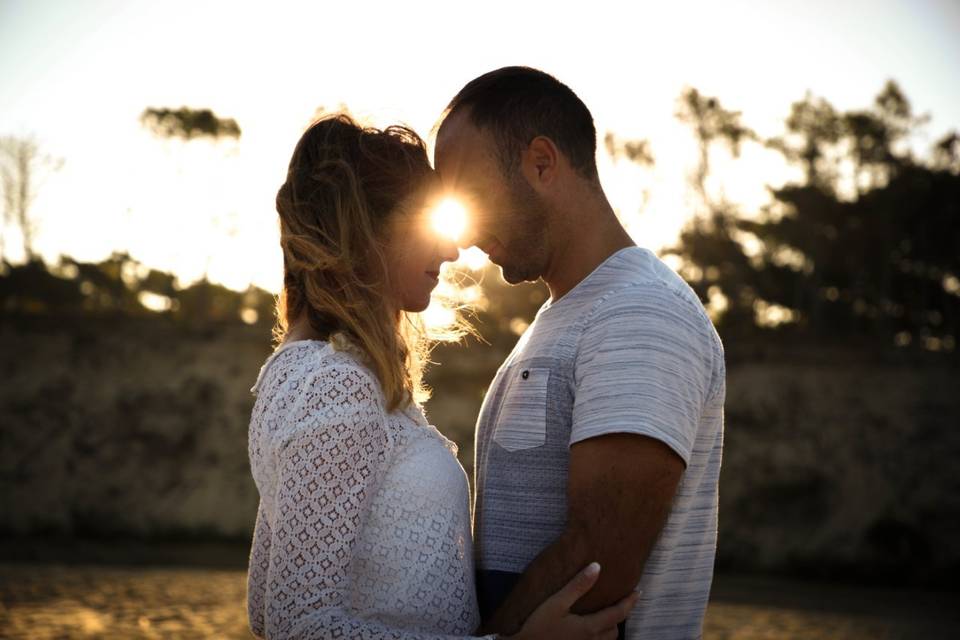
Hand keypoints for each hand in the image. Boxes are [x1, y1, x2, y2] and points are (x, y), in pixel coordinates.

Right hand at [503, 562, 638, 639]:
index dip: (630, 602)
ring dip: (608, 627)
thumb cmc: (539, 626)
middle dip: (618, 616)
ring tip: (603, 614)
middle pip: (614, 629)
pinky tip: (587, 628)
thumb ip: (578, 586)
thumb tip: (597, 567)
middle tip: (616, 601)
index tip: (638, 592)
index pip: (618, 614)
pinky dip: (598, 635)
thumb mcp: (557, 603)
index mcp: (590, 627)